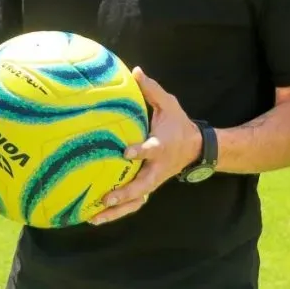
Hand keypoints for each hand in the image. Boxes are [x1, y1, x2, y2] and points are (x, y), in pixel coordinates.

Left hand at [90, 67, 201, 224]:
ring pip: (137, 200)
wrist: (196, 148)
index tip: (125, 152)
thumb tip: (136, 71)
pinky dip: (118, 213)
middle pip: (143, 185)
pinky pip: (134, 203)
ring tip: (93, 218)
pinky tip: (96, 218)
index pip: (151, 150)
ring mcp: (153, 180)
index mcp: (161, 146)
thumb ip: (151, 90)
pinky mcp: (148, 187)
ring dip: (117, 212)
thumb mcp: (169, 104)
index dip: (140, 152)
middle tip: (106, 198)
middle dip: (125, 193)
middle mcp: (157, 168)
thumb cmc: (178, 124)